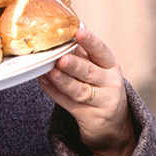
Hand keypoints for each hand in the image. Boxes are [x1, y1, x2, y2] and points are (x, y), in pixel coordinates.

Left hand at [38, 28, 136, 155]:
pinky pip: (68, 103)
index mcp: (111, 66)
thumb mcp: (98, 68)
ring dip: (63, 81)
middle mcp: (109, 83)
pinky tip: (43, 82)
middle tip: (62, 59)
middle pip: (90, 73)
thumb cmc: (99, 86)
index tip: (79, 32)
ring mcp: (100, 102)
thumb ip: (81, 53)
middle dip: (75, 65)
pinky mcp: (88, 116)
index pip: (102, 52)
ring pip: (79, 90)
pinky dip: (54, 92)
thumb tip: (59, 32)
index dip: (91, 42)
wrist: (112, 123)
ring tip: (51, 72)